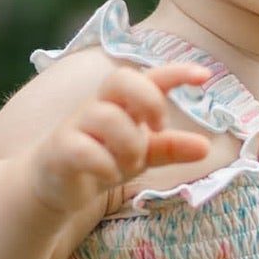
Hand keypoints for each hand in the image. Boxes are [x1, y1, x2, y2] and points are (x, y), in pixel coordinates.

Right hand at [30, 61, 212, 218]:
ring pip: (106, 117)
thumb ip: (169, 147)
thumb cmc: (100, 159)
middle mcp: (98, 105)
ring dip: (129, 144)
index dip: (176, 72)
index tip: (204, 76)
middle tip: (158, 129)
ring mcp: (76, 125)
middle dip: (148, 101)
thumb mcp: (141, 153)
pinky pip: (83, 149)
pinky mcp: (59, 150)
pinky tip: (109, 176)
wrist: (53, 186)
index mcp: (121, 102)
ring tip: (130, 164)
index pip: (149, 77)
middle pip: (121, 79)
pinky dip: (104, 165)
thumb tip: (205, 147)